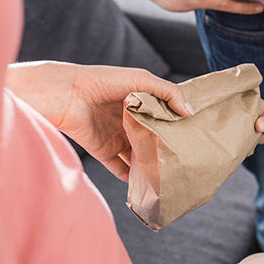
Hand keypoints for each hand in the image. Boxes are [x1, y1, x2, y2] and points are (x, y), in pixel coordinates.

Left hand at [5, 62, 192, 180]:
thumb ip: (169, 93)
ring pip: (139, 155)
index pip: (164, 115)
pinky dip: (131, 178)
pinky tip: (146, 184)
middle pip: (152, 138)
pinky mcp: (104, 152)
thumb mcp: (142, 80)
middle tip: (187, 158)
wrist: (66, 95)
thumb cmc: (104, 81)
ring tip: (170, 175)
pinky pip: (121, 169)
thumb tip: (191, 113)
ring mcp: (117, 137)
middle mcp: (129, 121)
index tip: (196, 134)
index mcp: (140, 101)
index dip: (178, 123)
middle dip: (167, 147)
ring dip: (151, 165)